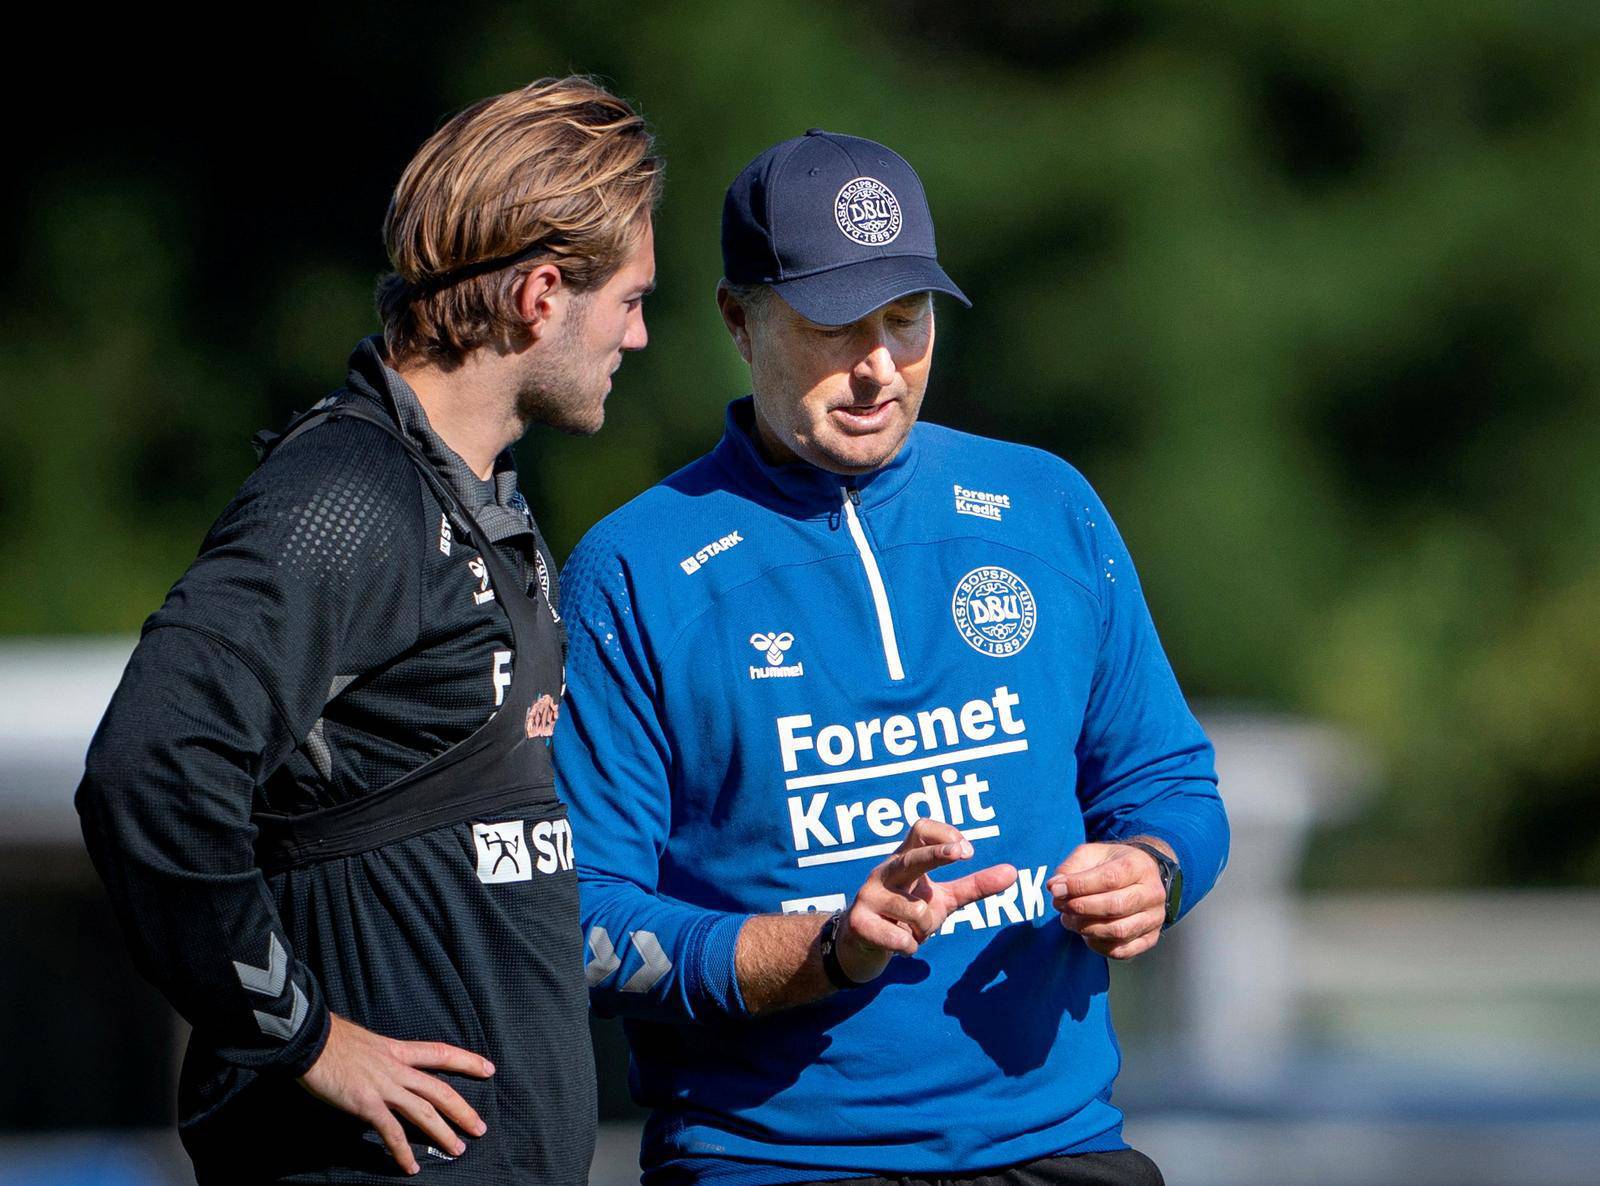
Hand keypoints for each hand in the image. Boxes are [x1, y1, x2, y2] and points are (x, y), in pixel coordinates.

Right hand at [297, 1012, 494, 1175]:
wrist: (310, 1039)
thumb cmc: (331, 1038)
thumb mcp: (366, 1042)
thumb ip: (380, 1057)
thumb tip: (381, 1069)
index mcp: (397, 1050)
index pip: (440, 1052)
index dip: (466, 1061)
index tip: (489, 1068)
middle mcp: (396, 1068)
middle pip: (440, 1089)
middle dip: (463, 1109)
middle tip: (480, 1127)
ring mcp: (383, 1086)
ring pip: (424, 1112)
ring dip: (442, 1133)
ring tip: (457, 1150)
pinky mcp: (367, 1103)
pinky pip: (391, 1132)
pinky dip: (402, 1152)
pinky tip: (411, 1167)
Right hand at [836, 818, 1017, 982]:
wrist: (861, 944)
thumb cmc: (905, 913)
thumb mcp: (942, 899)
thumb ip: (975, 886)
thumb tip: (1013, 872)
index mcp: (905, 858)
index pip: (921, 829)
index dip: (943, 834)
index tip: (967, 849)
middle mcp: (885, 871)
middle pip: (913, 857)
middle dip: (937, 855)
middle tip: (963, 852)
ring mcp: (868, 895)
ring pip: (917, 912)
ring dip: (924, 929)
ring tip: (912, 930)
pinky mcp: (859, 922)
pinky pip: (902, 938)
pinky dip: (909, 947)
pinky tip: (897, 943)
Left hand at [1047, 841, 1169, 959]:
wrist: (1142, 876)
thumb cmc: (1112, 864)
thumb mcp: (1091, 854)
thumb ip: (1071, 868)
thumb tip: (1055, 887)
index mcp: (1139, 866)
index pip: (1110, 878)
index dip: (1079, 886)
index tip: (1055, 889)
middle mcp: (1152, 893)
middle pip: (1115, 906)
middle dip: (1081, 908)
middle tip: (1060, 905)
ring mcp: (1155, 918)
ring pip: (1118, 931)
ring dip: (1086, 928)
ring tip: (1069, 918)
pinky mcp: (1150, 938)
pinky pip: (1122, 951)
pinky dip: (1098, 945)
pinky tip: (1085, 933)